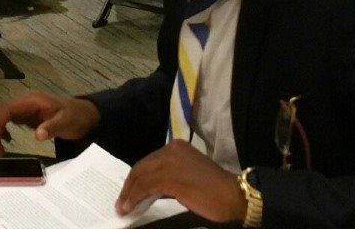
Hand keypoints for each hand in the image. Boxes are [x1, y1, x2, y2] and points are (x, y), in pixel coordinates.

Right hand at [0, 92, 99, 154]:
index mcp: (32, 100)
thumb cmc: (75, 116)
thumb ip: (52, 127)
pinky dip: (2, 130)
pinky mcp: (25, 114)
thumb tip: (38, 136)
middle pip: (0, 111)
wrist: (83, 114)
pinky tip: (6, 141)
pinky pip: (7, 119)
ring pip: (1, 115)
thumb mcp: (66, 122)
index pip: (8, 108)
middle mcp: (24, 101)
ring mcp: (24, 108)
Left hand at [114, 140, 244, 221]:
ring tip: (123, 208)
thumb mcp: (188, 176)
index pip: (149, 161)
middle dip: (129, 186)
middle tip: (121, 202)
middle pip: (141, 167)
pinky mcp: (170, 177)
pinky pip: (145, 187)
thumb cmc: (214, 190)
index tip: (129, 192)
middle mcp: (171, 150)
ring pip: (141, 177)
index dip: (136, 178)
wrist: (232, 195)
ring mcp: (170, 162)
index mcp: (176, 147)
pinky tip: (130, 207)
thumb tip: (149, 190)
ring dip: (129, 194)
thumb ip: (169, 177)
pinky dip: (135, 198)